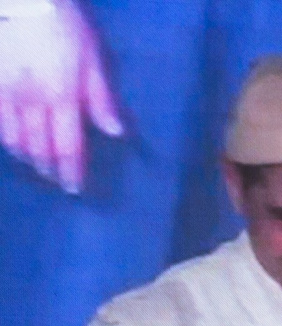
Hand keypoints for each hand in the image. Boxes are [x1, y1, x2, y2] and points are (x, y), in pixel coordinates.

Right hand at [0, 0, 122, 194]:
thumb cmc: (63, 24)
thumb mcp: (92, 57)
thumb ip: (101, 97)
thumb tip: (115, 132)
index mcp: (62, 99)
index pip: (68, 148)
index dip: (71, 172)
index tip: (74, 188)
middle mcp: (31, 103)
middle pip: (38, 148)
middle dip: (48, 168)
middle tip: (55, 179)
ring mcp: (5, 93)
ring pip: (12, 138)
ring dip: (25, 156)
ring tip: (34, 164)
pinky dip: (4, 136)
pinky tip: (10, 140)